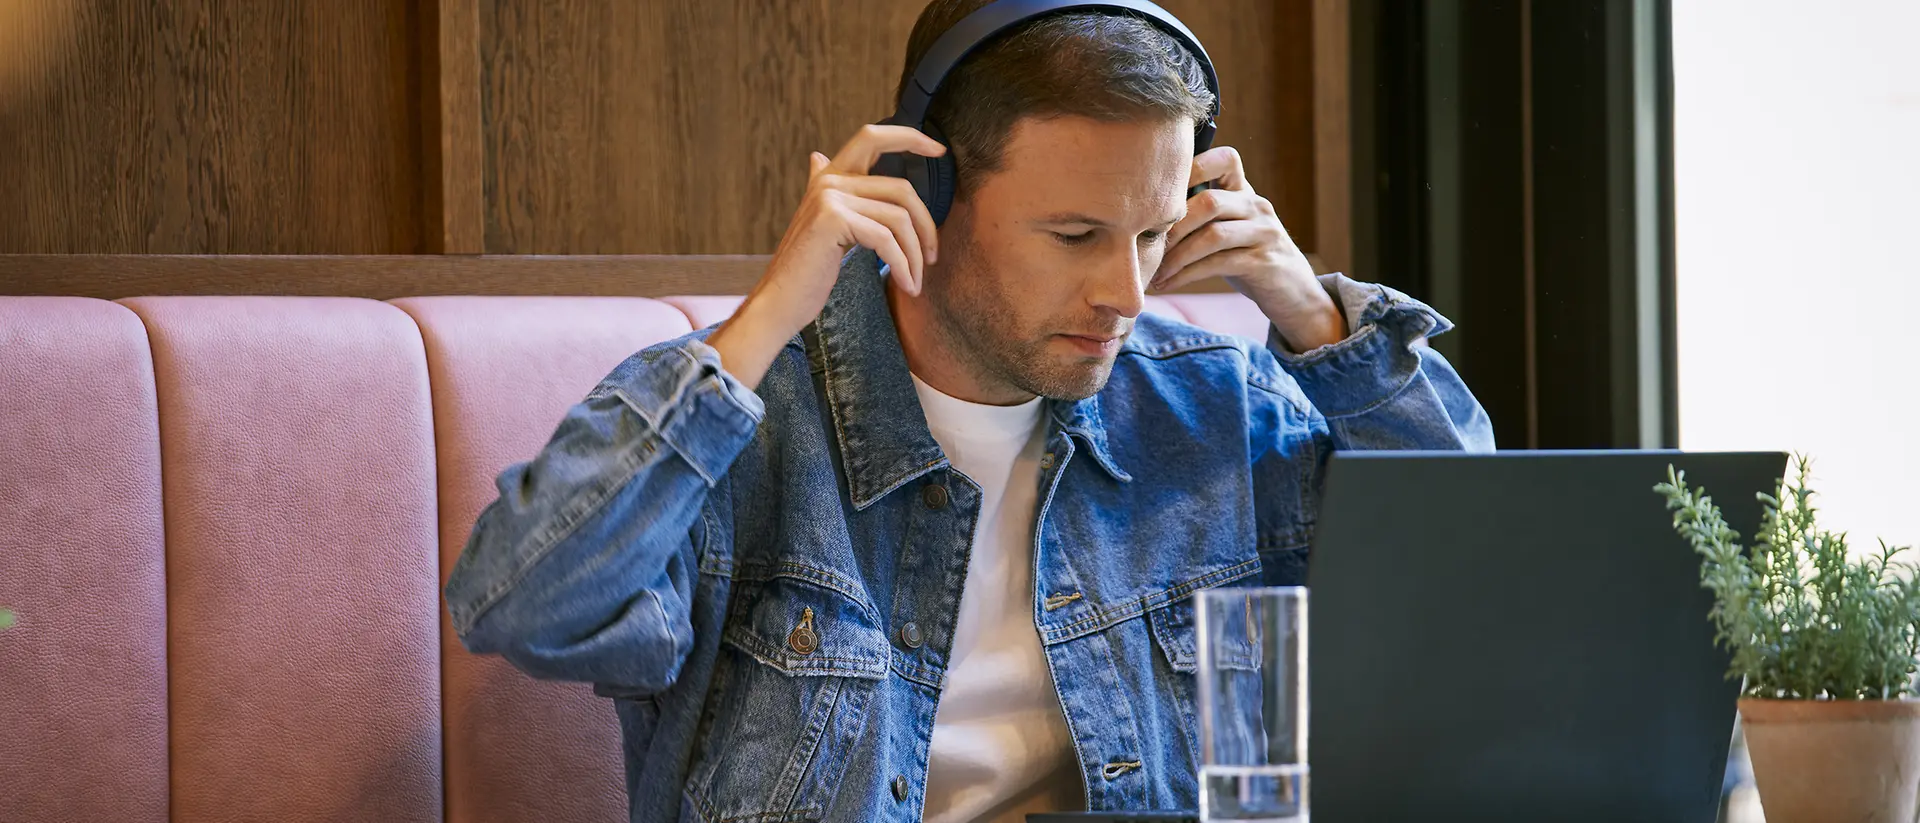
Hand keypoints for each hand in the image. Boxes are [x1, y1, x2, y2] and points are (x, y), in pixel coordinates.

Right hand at [709, 125, 944, 387]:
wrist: (779, 302)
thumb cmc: (806, 272)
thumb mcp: (821, 224)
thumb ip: (831, 194)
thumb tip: (817, 155)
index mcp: (828, 177)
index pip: (872, 137)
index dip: (909, 137)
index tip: (939, 149)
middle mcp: (828, 180)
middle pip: (901, 188)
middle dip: (926, 223)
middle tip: (932, 256)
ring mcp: (829, 197)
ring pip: (899, 218)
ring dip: (915, 253)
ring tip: (917, 280)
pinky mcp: (833, 219)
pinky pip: (887, 240)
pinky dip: (903, 266)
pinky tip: (907, 286)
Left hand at [1151, 146, 1345, 351]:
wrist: (1293, 290)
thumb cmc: (1247, 255)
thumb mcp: (1229, 226)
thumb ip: (1201, 211)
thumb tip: (1145, 208)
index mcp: (1245, 191)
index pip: (1226, 159)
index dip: (1193, 166)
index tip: (1160, 192)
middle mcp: (1257, 206)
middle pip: (1209, 202)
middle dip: (1172, 225)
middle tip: (1145, 246)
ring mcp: (1263, 233)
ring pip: (1213, 236)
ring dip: (1176, 256)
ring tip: (1154, 272)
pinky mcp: (1264, 262)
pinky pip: (1218, 264)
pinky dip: (1186, 275)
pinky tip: (1167, 283)